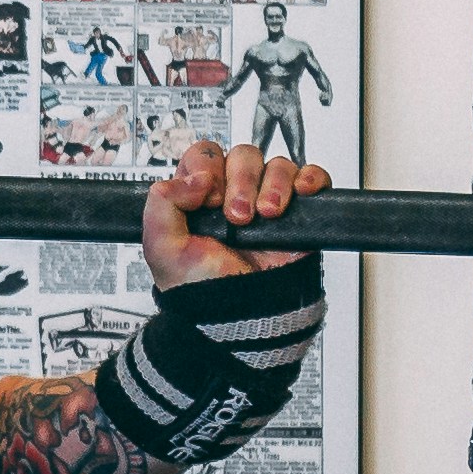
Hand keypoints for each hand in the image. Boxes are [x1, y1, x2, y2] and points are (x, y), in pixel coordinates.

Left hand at [137, 133, 330, 286]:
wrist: (242, 318)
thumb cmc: (203, 290)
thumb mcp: (162, 248)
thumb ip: (161, 204)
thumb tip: (193, 179)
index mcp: (199, 197)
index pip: (205, 155)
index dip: (208, 169)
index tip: (207, 199)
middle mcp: (234, 195)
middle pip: (244, 155)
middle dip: (242, 181)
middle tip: (238, 217)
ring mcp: (267, 203)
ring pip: (277, 165)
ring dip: (274, 185)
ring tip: (266, 215)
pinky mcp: (298, 215)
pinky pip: (311, 178)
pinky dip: (309, 178)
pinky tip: (300, 193)